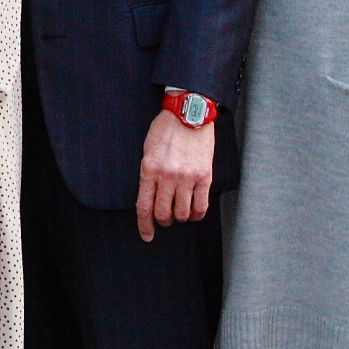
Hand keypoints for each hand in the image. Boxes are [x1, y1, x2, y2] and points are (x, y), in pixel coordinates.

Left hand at [136, 108, 216, 240]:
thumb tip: (150, 199)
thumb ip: (148, 174)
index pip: (144, 207)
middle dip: (163, 221)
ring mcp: (187, 177)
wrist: (189, 113)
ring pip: (182, 214)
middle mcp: (167, 176)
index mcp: (149, 169)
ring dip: (180, 218)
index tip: (147, 235)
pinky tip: (194, 212)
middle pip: (163, 214)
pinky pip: (201, 206)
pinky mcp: (204, 176)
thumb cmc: (166, 130)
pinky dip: (197, 214)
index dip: (145, 226)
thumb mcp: (148, 150)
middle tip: (165, 219)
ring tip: (180, 213)